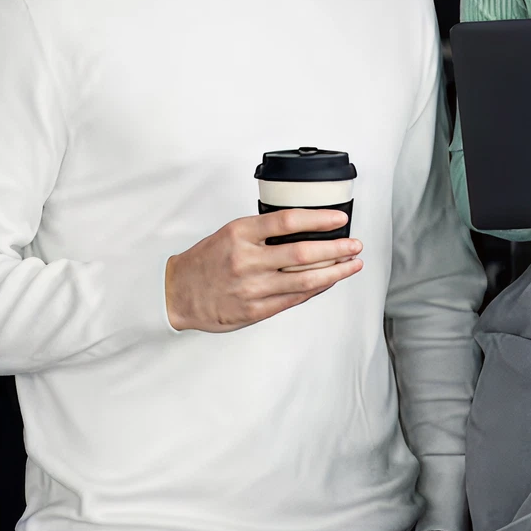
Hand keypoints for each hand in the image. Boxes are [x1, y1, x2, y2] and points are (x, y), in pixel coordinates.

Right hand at [164, 210, 361, 332]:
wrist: (176, 293)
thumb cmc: (206, 260)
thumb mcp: (230, 233)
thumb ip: (263, 231)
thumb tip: (306, 228)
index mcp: (240, 234)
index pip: (287, 221)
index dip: (319, 219)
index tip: (340, 219)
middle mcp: (246, 260)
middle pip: (302, 253)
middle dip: (336, 249)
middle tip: (355, 245)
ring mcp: (251, 288)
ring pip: (303, 280)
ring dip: (334, 272)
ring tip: (352, 264)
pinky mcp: (253, 311)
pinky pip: (293, 299)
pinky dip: (316, 290)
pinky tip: (329, 281)